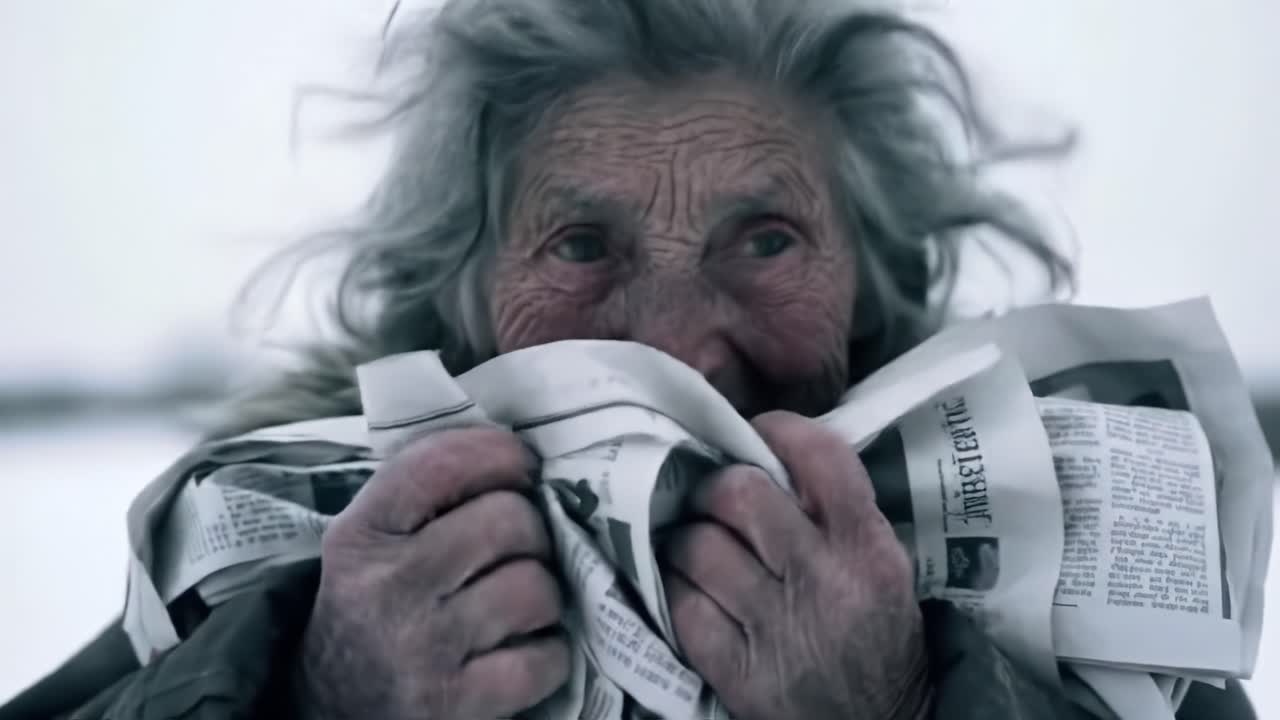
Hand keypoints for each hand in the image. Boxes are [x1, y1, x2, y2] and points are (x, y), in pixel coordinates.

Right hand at [295, 428, 569, 719]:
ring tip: (523, 603)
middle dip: (533, 530)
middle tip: (524, 548)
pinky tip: (526, 651)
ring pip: (533, 586)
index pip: (440, 464)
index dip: (499, 453)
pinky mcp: (454, 702)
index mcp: (362, 535)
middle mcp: (386, 586)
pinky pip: (542, 657)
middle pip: (507, 520)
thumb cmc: (376, 607)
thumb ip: (428, 495)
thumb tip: (520, 458)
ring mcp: (420, 648)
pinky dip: (549, 654)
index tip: (522, 465)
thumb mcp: (374, 542)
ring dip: (545, 594)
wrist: (334, 708)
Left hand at [660, 411, 930, 719]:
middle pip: (739, 492)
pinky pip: (682, 604)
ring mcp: (777, 629)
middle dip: (715, 487)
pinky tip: (693, 592)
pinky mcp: (739, 672)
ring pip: (698, 545)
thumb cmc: (875, 636)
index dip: (776, 430)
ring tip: (698, 547)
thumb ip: (835, 511)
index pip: (820, 456)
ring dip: (687, 540)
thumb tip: (765, 449)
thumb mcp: (879, 565)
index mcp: (867, 548)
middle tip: (713, 499)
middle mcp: (823, 581)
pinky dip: (678, 591)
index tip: (755, 434)